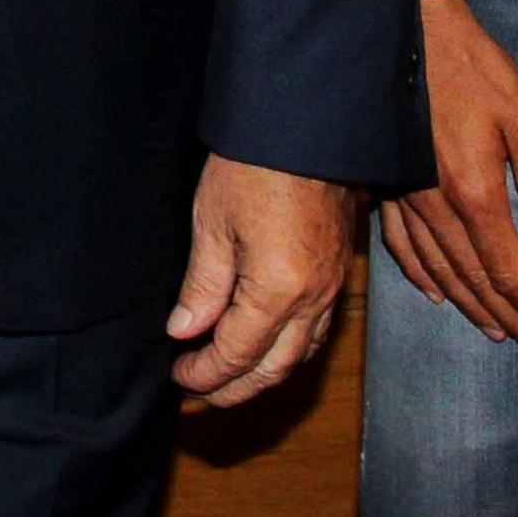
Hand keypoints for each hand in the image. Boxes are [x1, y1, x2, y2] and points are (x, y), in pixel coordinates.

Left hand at [170, 156, 359, 403]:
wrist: (307, 125)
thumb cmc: (254, 165)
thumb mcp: (212, 224)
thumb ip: (203, 287)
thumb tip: (185, 331)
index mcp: (278, 291)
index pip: (238, 355)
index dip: (206, 373)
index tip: (179, 376)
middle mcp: (313, 299)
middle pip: (275, 367)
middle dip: (235, 388)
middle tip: (200, 390)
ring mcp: (331, 287)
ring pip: (301, 354)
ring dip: (264, 373)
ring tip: (229, 376)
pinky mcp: (338, 270)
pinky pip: (318, 330)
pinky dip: (291, 349)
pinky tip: (269, 345)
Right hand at [381, 0, 517, 347]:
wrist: (405, 29)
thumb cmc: (471, 66)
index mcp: (476, 192)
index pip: (507, 269)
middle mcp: (437, 204)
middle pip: (473, 277)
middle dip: (505, 313)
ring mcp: (406, 196)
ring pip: (437, 268)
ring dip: (466, 303)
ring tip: (491, 328)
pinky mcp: (387, 181)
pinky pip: (401, 244)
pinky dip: (420, 274)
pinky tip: (432, 290)